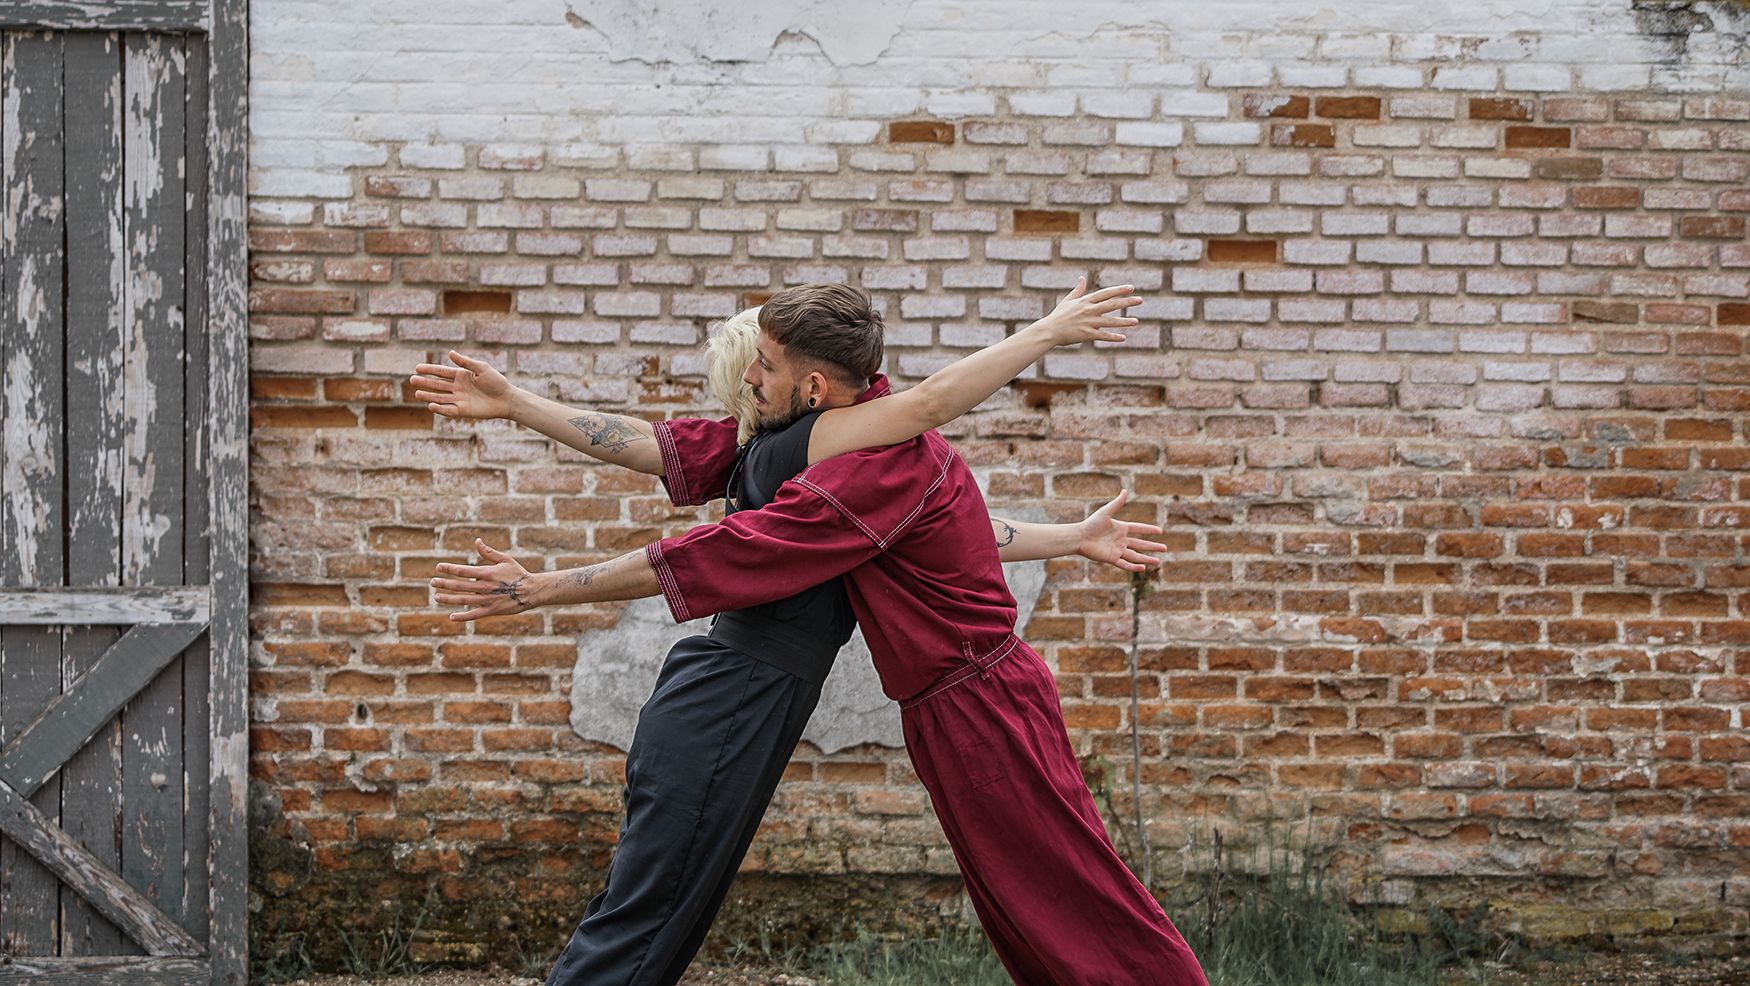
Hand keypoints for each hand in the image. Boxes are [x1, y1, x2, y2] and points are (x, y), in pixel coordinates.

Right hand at [410, 350, 514, 419]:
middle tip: (412, 380)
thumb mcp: (482, 368)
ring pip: (440, 398)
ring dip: (428, 396)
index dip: (430, 370)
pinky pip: (449, 410)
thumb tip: (450, 352)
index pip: (442, 372)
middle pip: (437, 385)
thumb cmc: (497, 382)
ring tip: (417, 394)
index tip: (417, 368)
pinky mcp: (464, 411)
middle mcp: (458, 387)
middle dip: (425, 382)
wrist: (507, 399)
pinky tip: (431, 405)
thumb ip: (466, 362)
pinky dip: (440, 409)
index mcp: (461, 375)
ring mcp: (460, 399)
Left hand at [431, 539, 537, 620]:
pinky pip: (473, 614)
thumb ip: (488, 552)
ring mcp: (487, 600)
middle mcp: (484, 586)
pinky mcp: (491, 611)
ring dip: (448, 599)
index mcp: (486, 573)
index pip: (463, 570)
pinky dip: (462, 617)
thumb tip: (476, 540)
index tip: (438, 567)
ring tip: (436, 597)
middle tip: (432, 582)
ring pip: (463, 600)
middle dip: (444, 583)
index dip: (449, 568)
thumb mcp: (505, 559)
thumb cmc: (518, 573)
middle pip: (459, 585)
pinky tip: (451, 616)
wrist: (532, 591)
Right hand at [1026, 277, 1140, 347]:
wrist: (1049, 331)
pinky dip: (1113, 337)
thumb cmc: (1058, 316)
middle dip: (1127, 302)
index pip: (1106, 293)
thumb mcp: (1068, 301)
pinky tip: (1123, 338)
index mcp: (1085, 301)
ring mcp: (1088, 322)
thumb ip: (1078, 290)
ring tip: (1136, 321)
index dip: (1119, 290)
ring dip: (1124, 321)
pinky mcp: (1086, 334)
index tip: (1131, 288)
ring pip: (1110, 321)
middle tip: (1140, 300)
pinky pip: (1103, 336)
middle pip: (1112, 304)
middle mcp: (1089, 310)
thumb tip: (1082, 278)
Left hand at [1076, 492, 1164, 572]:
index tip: (1160, 531)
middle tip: (1165, 548)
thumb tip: (1125, 491)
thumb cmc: (1091, 524)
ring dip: (1147, 558)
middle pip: (1140, 543)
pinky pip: (1125, 564)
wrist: (1079, 537)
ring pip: (1135, 555)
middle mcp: (1121, 540)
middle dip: (1152, 546)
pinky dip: (1133, 567)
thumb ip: (1116, 503)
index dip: (1149, 529)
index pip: (1139, 528)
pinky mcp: (1111, 558)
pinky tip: (1143, 568)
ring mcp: (1117, 550)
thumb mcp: (1105, 512)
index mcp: (1121, 528)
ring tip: (1158, 561)